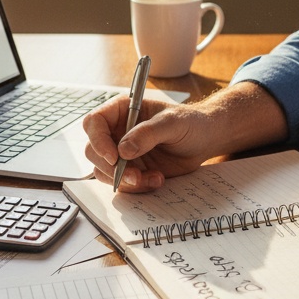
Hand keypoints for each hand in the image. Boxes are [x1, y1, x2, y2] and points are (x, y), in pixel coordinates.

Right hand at [82, 81, 289, 192]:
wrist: (205, 140)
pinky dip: (137, 187)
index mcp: (123, 111)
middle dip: (111, 168)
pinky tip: (157, 180)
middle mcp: (117, 131)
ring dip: (125, 181)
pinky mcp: (131, 170)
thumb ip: (148, 133)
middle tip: (135, 176)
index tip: (114, 157)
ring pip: (105, 171)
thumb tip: (124, 150)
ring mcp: (122, 153)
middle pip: (93, 151)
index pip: (94, 123)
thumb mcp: (173, 122)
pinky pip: (122, 184)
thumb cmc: (190, 122)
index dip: (98, 140)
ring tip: (153, 178)